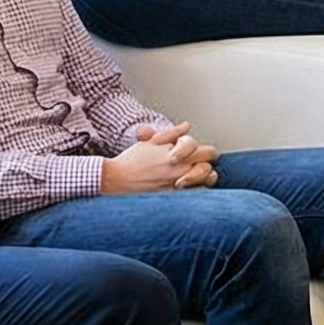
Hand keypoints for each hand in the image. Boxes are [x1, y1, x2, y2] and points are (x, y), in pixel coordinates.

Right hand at [100, 121, 220, 193]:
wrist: (115, 180)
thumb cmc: (131, 161)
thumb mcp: (150, 142)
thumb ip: (171, 133)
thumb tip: (186, 126)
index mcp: (175, 154)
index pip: (201, 148)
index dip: (201, 148)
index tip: (195, 150)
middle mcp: (179, 170)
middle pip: (208, 164)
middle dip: (208, 161)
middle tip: (203, 161)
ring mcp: (177, 186)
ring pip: (206, 182)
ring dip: (206, 177)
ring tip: (201, 176)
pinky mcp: (173, 199)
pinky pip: (197, 196)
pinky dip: (199, 191)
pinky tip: (193, 188)